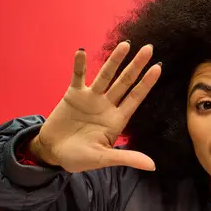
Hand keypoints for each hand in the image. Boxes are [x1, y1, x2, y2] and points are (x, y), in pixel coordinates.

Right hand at [29, 41, 161, 172]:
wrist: (52, 153)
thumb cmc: (79, 158)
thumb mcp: (103, 159)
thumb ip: (126, 157)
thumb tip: (152, 166)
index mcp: (117, 120)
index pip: (136, 98)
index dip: (147, 83)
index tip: (158, 68)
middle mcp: (107, 105)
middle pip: (125, 82)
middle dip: (136, 66)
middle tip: (149, 48)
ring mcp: (91, 98)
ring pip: (105, 75)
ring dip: (114, 60)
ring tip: (125, 44)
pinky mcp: (73, 95)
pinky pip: (77, 77)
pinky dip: (79, 65)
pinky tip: (82, 51)